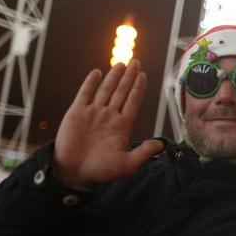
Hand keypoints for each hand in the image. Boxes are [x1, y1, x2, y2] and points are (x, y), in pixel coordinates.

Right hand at [53, 60, 163, 187]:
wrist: (74, 173)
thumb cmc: (101, 171)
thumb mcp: (126, 165)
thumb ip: (143, 153)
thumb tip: (161, 145)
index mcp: (122, 126)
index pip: (133, 102)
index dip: (138, 89)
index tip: (143, 75)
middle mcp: (109, 117)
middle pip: (121, 92)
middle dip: (128, 77)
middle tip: (136, 62)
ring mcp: (93, 113)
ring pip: (105, 90)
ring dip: (113, 77)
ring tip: (121, 64)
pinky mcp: (77, 113)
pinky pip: (85, 94)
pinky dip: (90, 83)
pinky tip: (97, 73)